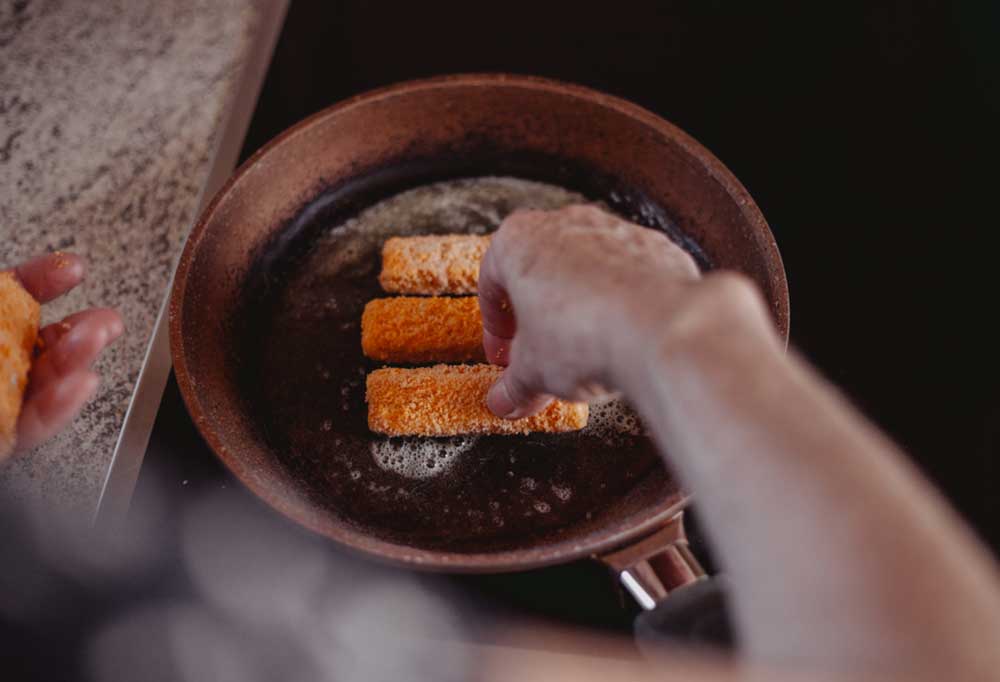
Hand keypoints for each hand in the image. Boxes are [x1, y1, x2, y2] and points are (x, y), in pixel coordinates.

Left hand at [5, 253, 122, 451]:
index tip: (73, 268)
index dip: (41, 279)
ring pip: (47, 381)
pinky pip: (33, 424)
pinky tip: (79, 385)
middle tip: (106, 321)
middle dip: (84, 328)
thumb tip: (11, 283)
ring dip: (79, 358)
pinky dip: (59, 407)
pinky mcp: (3, 437)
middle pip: (44, 341)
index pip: (12, 298)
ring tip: (98, 339)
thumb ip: (0, 298)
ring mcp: (1, 400)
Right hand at [478, 204, 704, 417]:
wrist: (658, 328)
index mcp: (519, 241)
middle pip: (541, 273)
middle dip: (539, 318)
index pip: (493, 283)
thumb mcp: (533, 372)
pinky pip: (629, 275)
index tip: (504, 353)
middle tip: (541, 355)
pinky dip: (622, 302)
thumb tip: (506, 400)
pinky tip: (623, 338)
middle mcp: (565, 224)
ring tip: (585, 351)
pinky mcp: (654, 247)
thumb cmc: (583, 334)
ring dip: (580, 308)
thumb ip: (514, 384)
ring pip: (587, 271)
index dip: (496, 326)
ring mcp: (614, 231)